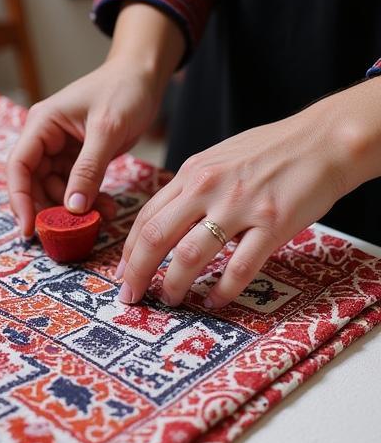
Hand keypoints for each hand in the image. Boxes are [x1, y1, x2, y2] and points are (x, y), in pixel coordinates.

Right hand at [6, 4, 183, 236]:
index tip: (28, 229)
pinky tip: (105, 207)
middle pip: (32, 181)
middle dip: (48, 207)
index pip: (19, 165)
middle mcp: (45, 137)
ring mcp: (61, 147)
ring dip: (72, 207)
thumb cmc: (123, 91)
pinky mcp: (78, 155)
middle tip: (67, 233)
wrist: (144, 76)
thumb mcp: (107, 130)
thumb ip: (88, 169)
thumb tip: (72, 208)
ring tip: (100, 217)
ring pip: (54, 187)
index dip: (19, 198)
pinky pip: (74, 185)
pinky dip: (86, 199)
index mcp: (41, 124)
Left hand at [117, 76, 380, 309]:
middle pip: (157, 235)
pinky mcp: (272, 224)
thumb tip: (170, 223)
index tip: (122, 274)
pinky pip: (240, 266)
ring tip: (170, 300)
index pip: (147, 216)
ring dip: (175, 283)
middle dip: (138, 271)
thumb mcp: (217, 160)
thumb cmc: (269, 152)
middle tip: (131, 296)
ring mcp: (239, 206)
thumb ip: (193, 190)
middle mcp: (208, 188)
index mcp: (192, 173)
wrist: (320, 142)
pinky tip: (216, 300)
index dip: (129, 250)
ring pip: (191, 254)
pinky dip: (224, 289)